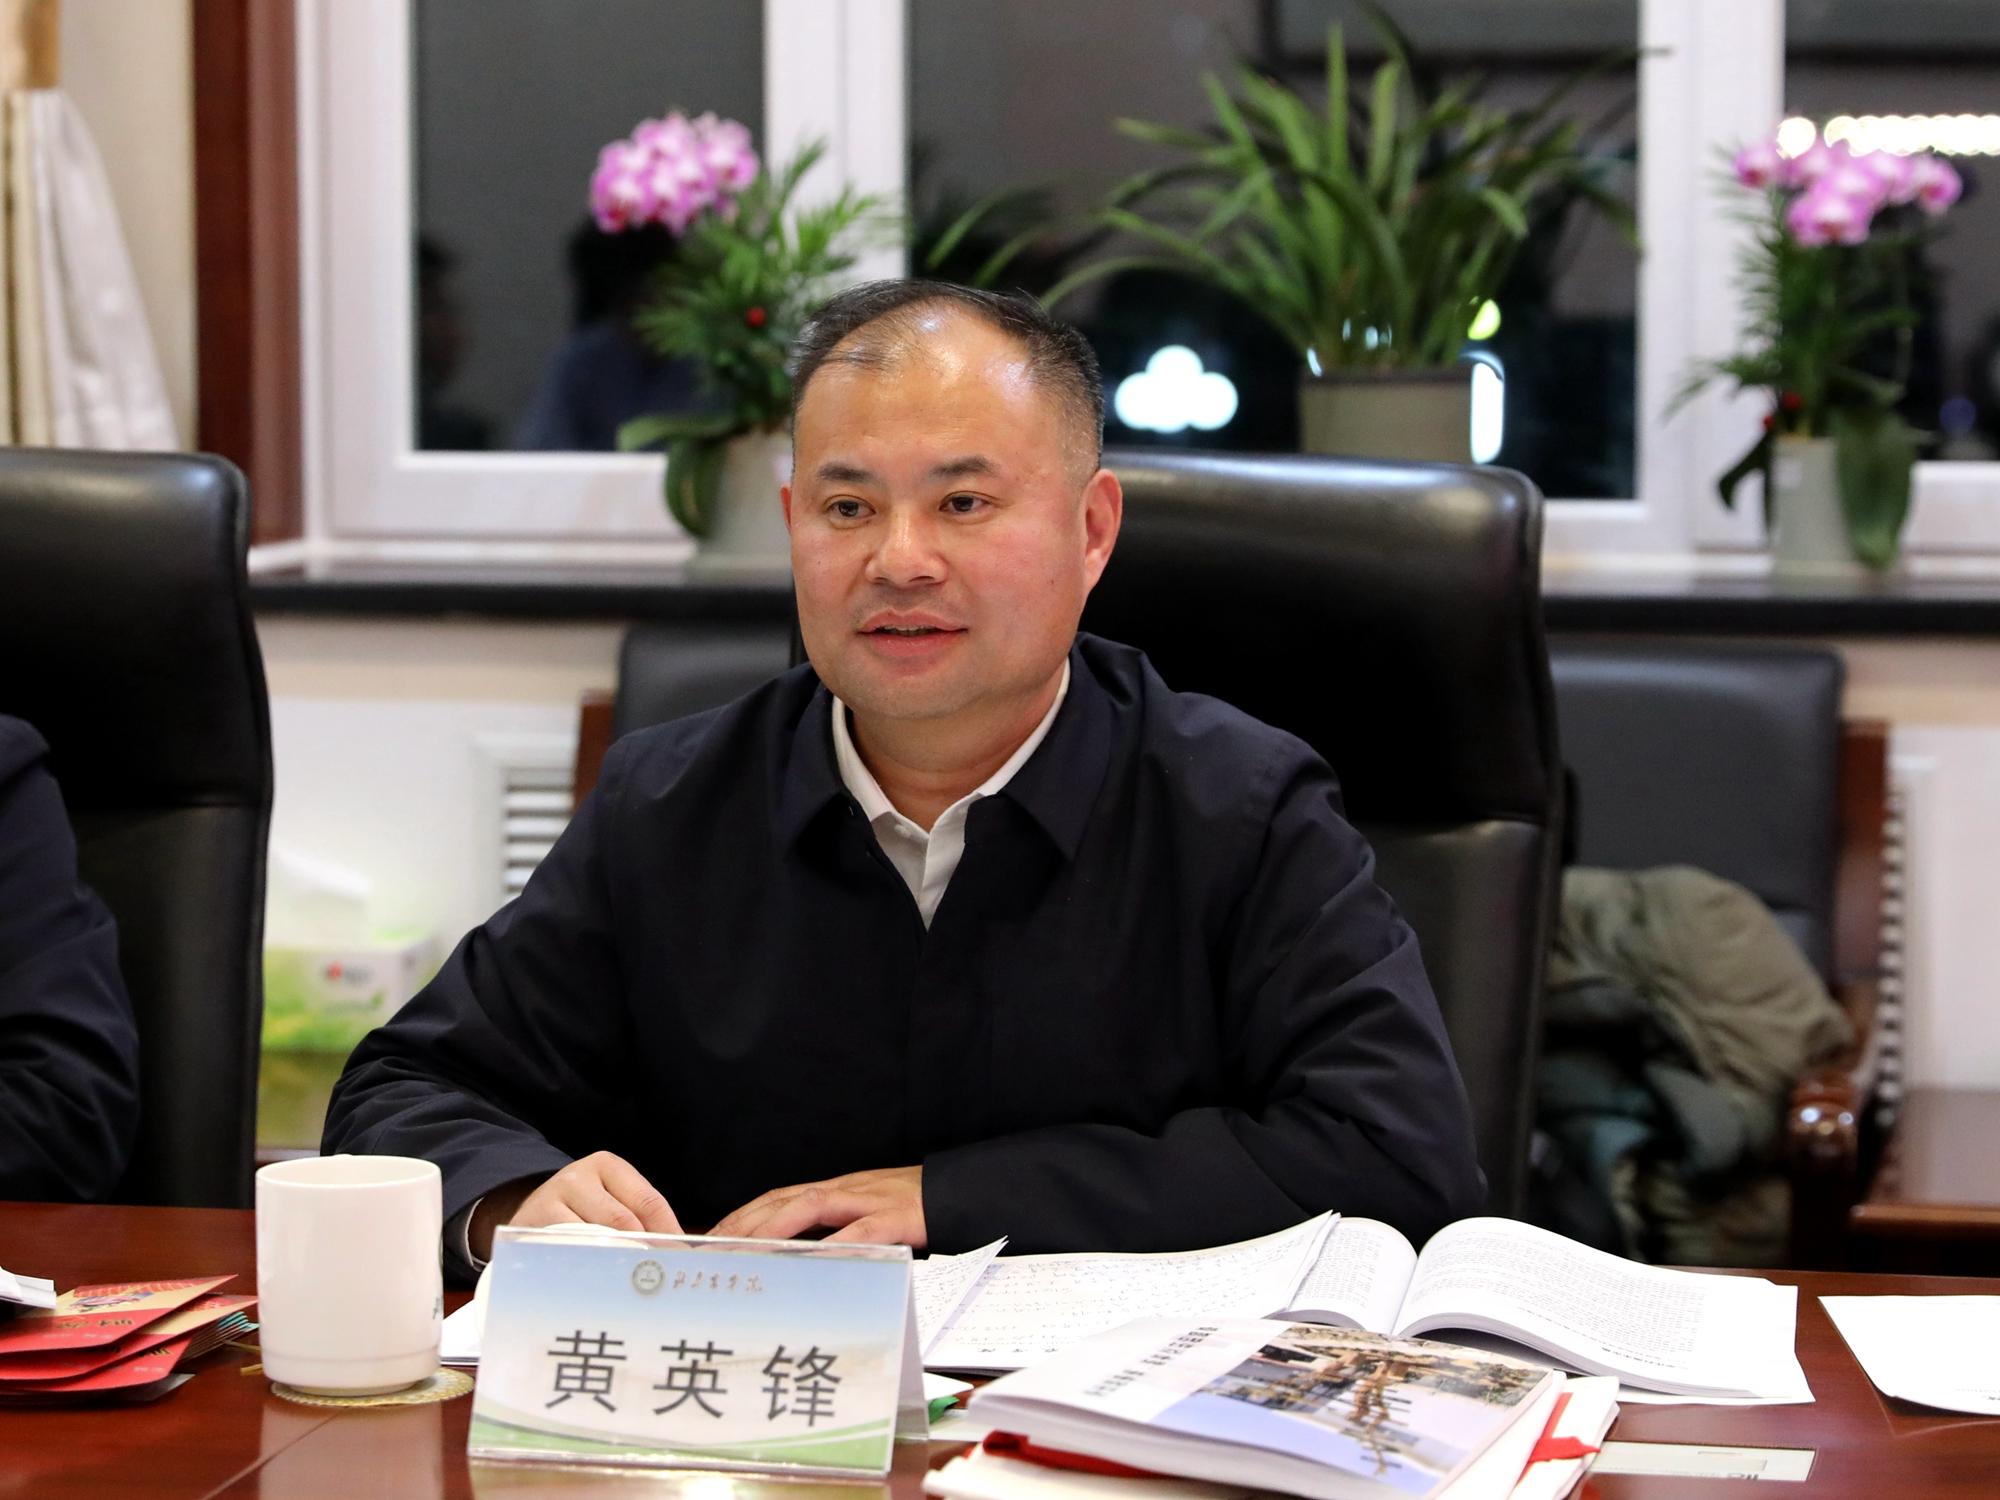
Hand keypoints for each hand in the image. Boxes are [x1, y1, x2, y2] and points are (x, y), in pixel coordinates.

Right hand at [470, 1151, 680, 1259]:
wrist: (528, 1213)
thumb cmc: (582, 1212)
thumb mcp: (611, 1202)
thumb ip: (641, 1220)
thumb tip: (679, 1252)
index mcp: (608, 1166)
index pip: (648, 1201)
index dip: (667, 1232)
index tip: (681, 1258)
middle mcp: (579, 1175)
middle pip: (624, 1220)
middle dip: (644, 1250)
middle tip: (659, 1277)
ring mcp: (553, 1197)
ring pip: (597, 1235)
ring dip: (616, 1261)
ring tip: (631, 1283)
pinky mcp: (534, 1222)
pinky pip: (569, 1248)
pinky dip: (587, 1265)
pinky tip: (598, 1280)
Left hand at [710, 1166, 924, 1246]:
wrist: (966, 1189)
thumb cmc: (918, 1210)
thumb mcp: (871, 1217)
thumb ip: (839, 1232)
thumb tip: (802, 1261)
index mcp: (837, 1192)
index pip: (778, 1198)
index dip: (742, 1217)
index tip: (710, 1240)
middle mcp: (847, 1190)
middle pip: (783, 1199)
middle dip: (743, 1223)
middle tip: (712, 1251)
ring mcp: (872, 1200)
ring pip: (813, 1205)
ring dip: (775, 1228)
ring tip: (747, 1252)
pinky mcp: (899, 1217)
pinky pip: (863, 1231)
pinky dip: (836, 1245)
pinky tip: (815, 1261)